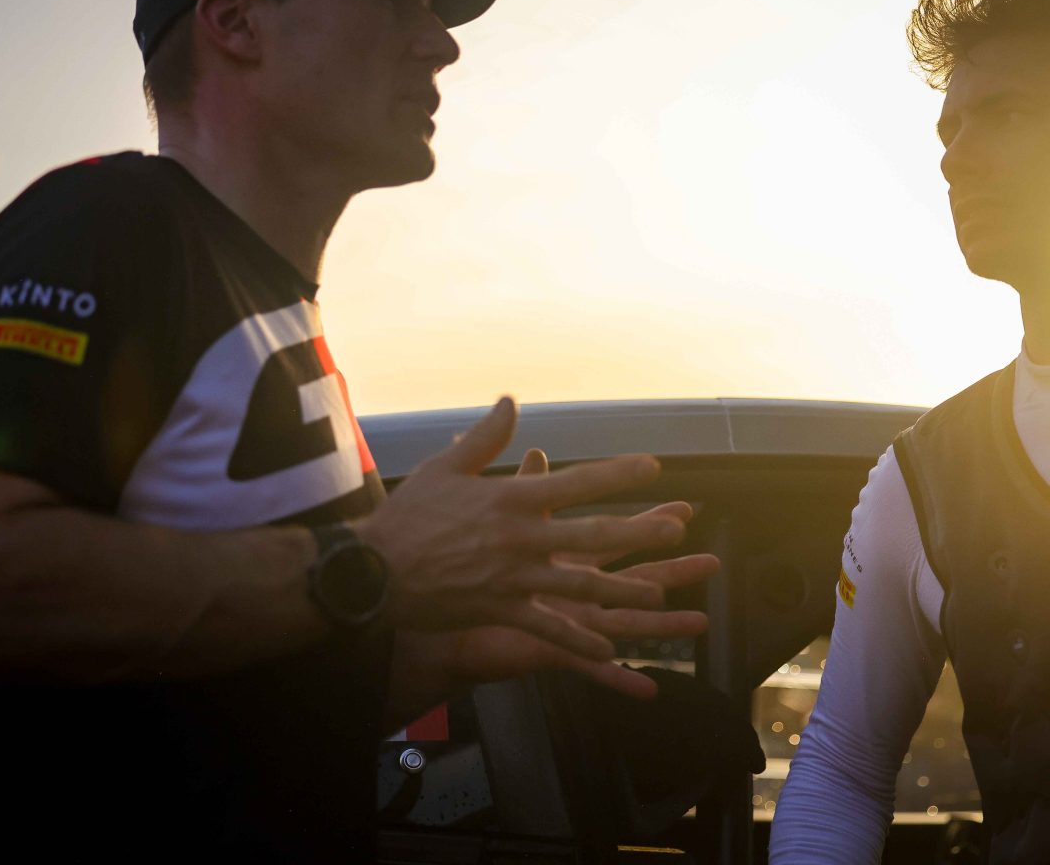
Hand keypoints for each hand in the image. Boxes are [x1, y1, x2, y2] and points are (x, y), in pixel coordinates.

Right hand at [356, 398, 690, 660]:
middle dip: (637, 531)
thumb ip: (486, 438)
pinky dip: (579, 639)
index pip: (574, 482)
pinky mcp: (501, 610)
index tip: (652, 466)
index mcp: (509, 499)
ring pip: (578, 585)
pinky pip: (548, 628)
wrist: (373, 573)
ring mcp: (513, 578)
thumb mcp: (446, 469)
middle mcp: (519, 538)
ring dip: (622, 590)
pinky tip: (610, 648)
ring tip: (659, 593)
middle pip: (589, 534)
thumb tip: (510, 400)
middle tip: (676, 529)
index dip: (615, 474)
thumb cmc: (409, 517)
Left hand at [439, 448, 719, 699]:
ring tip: (701, 622)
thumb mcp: (496, 519)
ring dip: (661, 624)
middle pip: (631, 575)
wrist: (431, 608)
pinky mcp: (549, 649)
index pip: (611, 532)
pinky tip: (650, 689)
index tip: (683, 508)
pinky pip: (587, 667)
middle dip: (671, 568)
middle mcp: (571, 589)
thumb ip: (521, 489)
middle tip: (712, 561)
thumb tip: (537, 448)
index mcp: (560, 555)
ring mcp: (564, 621)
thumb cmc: (460, 565)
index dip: (646, 520)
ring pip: (623, 621)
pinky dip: (617, 678)